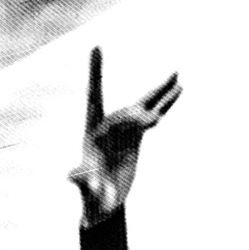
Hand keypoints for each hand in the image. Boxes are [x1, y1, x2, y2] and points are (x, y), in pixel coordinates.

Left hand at [69, 46, 179, 222]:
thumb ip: (81, 181)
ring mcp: (125, 128)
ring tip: (176, 76)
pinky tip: (178, 91)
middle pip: (127, 109)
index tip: (96, 45)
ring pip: (144, 106)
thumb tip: (70, 176)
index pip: (94, 96)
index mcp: (92, 130)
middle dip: (139, 114)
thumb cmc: (91, 198)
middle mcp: (109, 124)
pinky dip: (166, 104)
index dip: (95, 72)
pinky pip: (154, 116)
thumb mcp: (87, 191)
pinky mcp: (138, 135)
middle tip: (150, 123)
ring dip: (160, 92)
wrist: (103, 204)